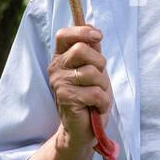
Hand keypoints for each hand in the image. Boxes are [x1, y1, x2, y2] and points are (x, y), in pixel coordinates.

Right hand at [48, 24, 112, 152]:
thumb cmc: (90, 97)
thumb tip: (95, 33)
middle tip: (99, 79)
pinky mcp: (66, 98)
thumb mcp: (95, 70)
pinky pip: (95, 92)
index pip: (64, 35)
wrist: (84, 129)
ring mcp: (59, 83)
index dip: (82, 31)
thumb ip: (93, 51)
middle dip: (100, 63)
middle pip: (81, 50)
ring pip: (92, 72)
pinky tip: (96, 107)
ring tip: (97, 96)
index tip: (98, 36)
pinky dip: (103, 101)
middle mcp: (56, 68)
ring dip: (103, 86)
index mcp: (61, 58)